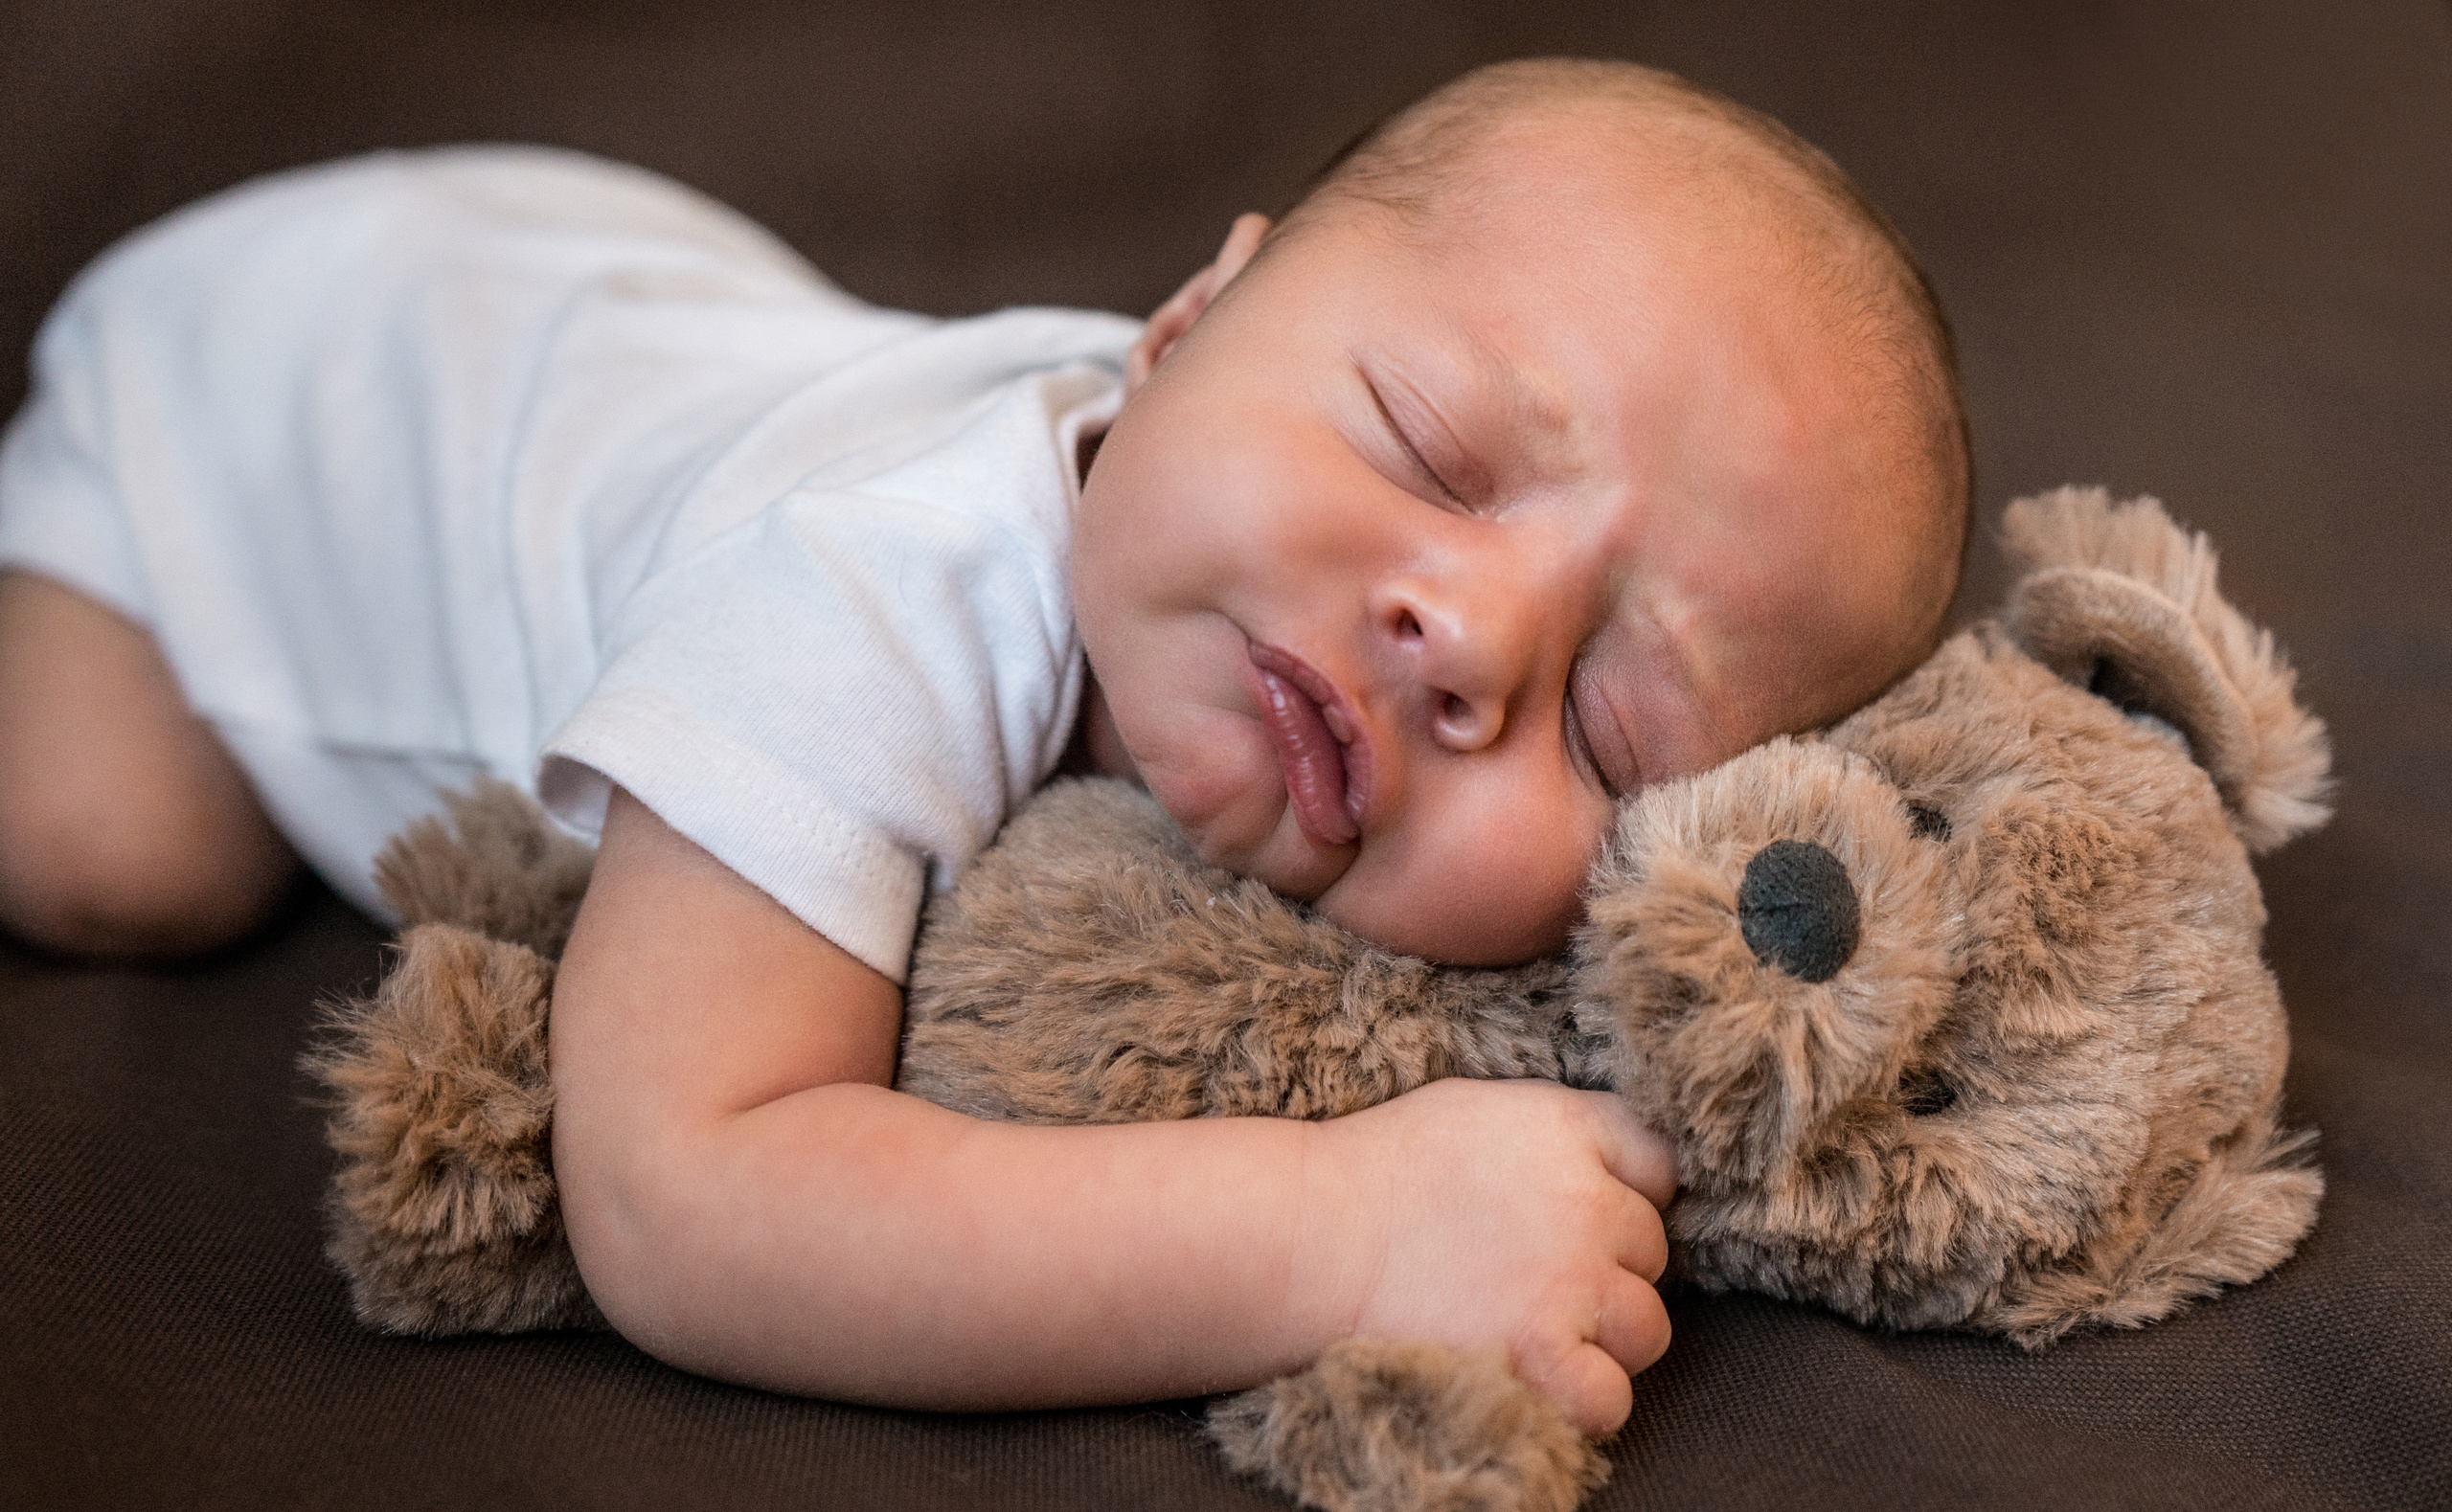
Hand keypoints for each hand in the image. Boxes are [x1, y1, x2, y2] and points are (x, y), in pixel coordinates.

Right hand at [1303, 1079, 1676, 1435]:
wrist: (1309, 1235)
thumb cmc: (1378, 1168)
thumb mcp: (1478, 1108)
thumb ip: (1557, 1132)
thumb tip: (1609, 1162)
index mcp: (1569, 1129)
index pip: (1659, 1169)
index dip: (1623, 1197)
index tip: (1578, 1219)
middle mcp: (1586, 1203)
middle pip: (1652, 1251)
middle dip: (1605, 1267)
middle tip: (1533, 1275)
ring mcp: (1570, 1282)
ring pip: (1646, 1327)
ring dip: (1603, 1335)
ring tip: (1536, 1326)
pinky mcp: (1544, 1355)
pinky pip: (1611, 1397)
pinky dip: (1582, 1397)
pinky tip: (1537, 1375)